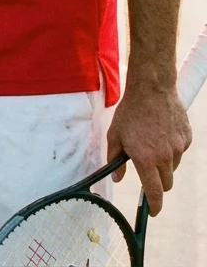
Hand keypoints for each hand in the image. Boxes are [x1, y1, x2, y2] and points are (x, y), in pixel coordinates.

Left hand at [106, 84, 191, 214]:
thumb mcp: (114, 136)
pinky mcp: (187, 138)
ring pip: (173, 167)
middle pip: (166, 183)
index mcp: (145, 158)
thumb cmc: (129, 113)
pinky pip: (180, 152)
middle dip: (158, 183)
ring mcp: (178, 147)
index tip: (152, 212)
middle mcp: (164, 156)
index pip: (154, 191)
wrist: (152, 90)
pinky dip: (171, 149)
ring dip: (164, 164)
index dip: (154, 205)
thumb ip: (114, 160)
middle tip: (147, 172)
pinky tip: (161, 134)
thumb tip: (116, 178)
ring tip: (151, 144)